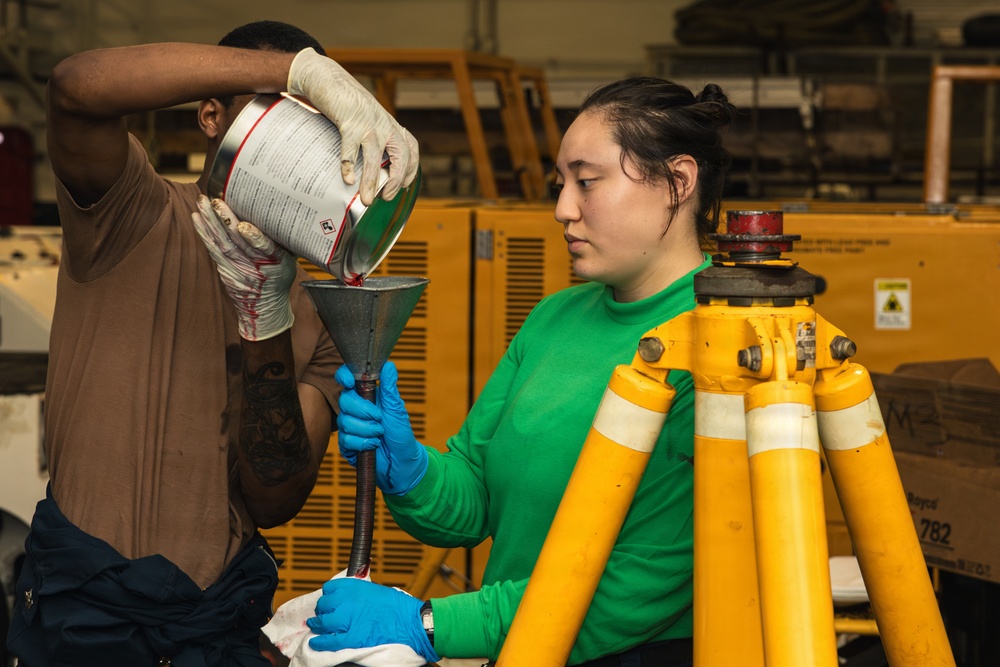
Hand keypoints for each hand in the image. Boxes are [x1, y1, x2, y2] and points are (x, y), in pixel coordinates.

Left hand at [192, 196, 294, 340]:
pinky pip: (213, 249)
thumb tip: (279, 210)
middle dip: (225, 220)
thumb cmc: (279, 277)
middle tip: (215, 201)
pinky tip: (196, 219)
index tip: (244, 226)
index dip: (255, 238)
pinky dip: (204, 233)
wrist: (265, 307)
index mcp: (277, 262)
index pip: (266, 249)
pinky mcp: (225, 269)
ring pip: (222, 243)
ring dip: (210, 222)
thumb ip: (283, 241)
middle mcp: (256, 266)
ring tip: (201, 203)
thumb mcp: (289, 261)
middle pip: (238, 242)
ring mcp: (238, 269)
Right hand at [286, 48, 418, 204]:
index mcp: (390, 124)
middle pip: (400, 156)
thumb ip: (373, 139)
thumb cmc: (347, 104)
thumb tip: (369, 171)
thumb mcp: (368, 120)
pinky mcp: (349, 122)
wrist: (328, 78)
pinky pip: (351, 147)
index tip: (405, 186)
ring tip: (366, 200)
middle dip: (396, 180)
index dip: (411, 169)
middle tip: (386, 197)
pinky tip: (348, 179)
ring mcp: (368, 123)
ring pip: (375, 157)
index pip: (411, 148)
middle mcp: (384, 124)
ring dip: (372, 181)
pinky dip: (350, 165)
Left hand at [306, 577, 437, 661]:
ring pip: (323, 622)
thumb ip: (358, 593)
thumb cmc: (398, 606)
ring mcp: (348, 620)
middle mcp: (348, 601)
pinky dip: (321, 642)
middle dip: (323, 610)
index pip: (329, 588)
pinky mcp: (352, 638)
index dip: (328, 595)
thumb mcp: (376, 591)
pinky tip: (316, 642)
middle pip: (324, 605)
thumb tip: (347, 599)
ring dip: (318, 624)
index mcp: (354, 586)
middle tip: (324, 614)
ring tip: (316, 626)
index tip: (329, 600)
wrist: (411, 623)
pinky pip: (330, 640)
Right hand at [335, 362, 428, 495]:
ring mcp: (350, 427)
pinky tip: (373, 445)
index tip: (351, 382)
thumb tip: (388, 365)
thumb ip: (390, 388)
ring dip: (366, 429)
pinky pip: (345, 439)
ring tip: (380, 435)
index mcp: (367, 397)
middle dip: (363, 410)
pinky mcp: (347, 444)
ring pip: (344, 421)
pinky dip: (362, 442)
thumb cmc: (401, 435)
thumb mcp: (397, 409)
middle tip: (379, 418)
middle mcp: (356, 410)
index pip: (348, 379)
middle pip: (344, 400)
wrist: (402, 463)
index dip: (344, 376)